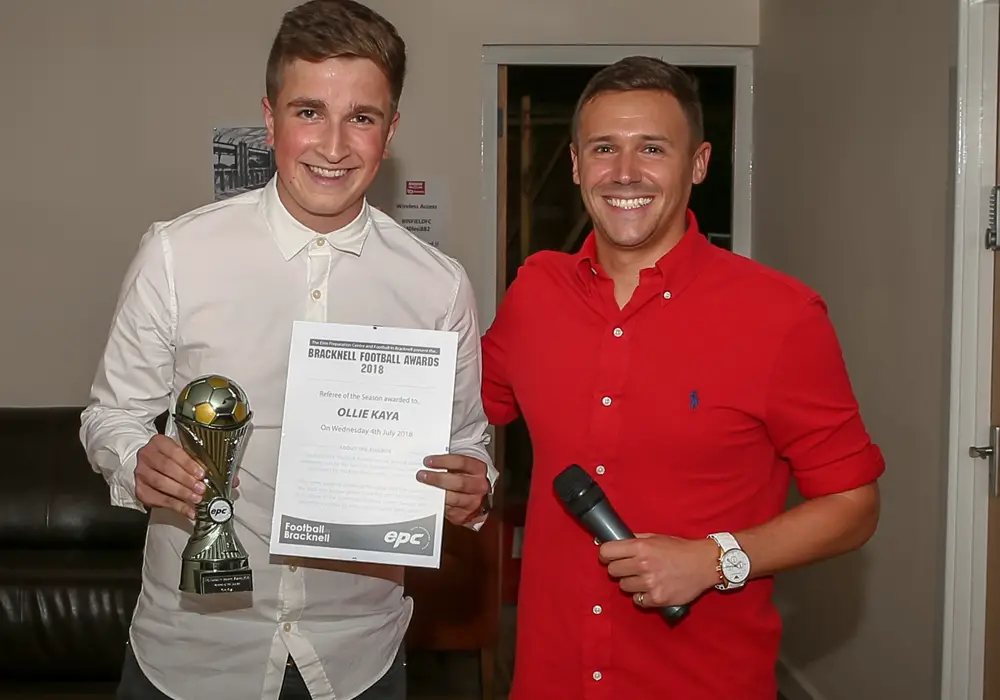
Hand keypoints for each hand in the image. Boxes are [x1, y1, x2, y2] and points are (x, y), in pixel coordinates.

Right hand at [134, 434, 207, 518]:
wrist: (147, 465)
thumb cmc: (168, 458)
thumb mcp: (178, 452)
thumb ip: (190, 459)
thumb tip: (205, 474)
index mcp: (158, 443)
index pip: (174, 452)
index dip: (188, 464)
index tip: (201, 474)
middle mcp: (146, 456)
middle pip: (167, 468)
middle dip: (186, 480)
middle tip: (201, 488)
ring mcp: (141, 473)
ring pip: (161, 483)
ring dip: (182, 493)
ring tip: (196, 498)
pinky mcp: (140, 490)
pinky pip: (158, 499)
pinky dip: (176, 506)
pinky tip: (188, 510)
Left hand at [416, 454, 489, 525]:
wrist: (478, 500)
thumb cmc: (467, 479)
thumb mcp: (464, 468)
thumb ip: (451, 464)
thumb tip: (430, 462)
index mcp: (479, 470)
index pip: (462, 463)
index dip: (443, 461)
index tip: (428, 461)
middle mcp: (478, 486)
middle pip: (459, 482)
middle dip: (438, 478)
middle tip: (422, 475)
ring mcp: (472, 502)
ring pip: (453, 499)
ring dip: (435, 493)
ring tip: (422, 487)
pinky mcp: (463, 515)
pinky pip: (447, 510)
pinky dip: (436, 504)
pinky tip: (428, 498)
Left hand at [599, 534, 719, 608]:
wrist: (704, 564)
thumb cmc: (681, 549)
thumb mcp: (656, 537)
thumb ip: (636, 539)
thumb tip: (616, 540)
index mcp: (641, 547)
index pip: (606, 552)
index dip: (606, 554)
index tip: (609, 557)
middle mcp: (643, 565)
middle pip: (612, 571)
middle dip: (619, 569)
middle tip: (629, 568)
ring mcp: (649, 583)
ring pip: (623, 587)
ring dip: (631, 584)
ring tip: (644, 578)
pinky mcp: (657, 598)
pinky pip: (638, 601)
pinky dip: (642, 597)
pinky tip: (651, 589)